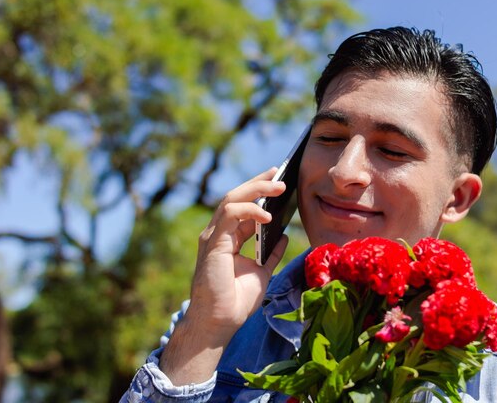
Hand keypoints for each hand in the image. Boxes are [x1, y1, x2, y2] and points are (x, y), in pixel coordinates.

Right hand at [189, 167, 288, 335]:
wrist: (220, 323)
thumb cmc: (236, 301)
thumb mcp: (261, 271)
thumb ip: (271, 252)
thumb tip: (283, 234)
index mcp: (228, 239)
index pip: (242, 206)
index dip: (258, 191)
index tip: (277, 178)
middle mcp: (217, 234)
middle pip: (236, 197)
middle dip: (258, 183)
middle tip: (279, 174)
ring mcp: (212, 237)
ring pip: (231, 200)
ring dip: (255, 190)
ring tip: (278, 187)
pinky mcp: (212, 243)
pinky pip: (229, 216)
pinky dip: (249, 211)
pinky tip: (267, 215)